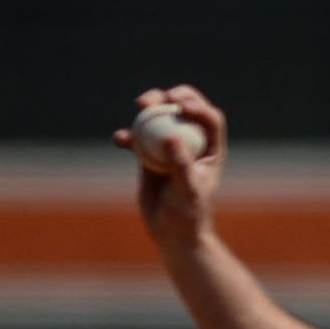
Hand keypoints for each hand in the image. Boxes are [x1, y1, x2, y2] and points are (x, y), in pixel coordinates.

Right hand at [118, 88, 223, 246]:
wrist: (170, 233)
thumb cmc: (187, 215)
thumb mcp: (187, 191)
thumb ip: (180, 164)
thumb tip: (171, 137)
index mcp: (211, 148)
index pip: (209, 118)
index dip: (197, 105)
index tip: (180, 104)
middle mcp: (192, 143)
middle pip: (185, 110)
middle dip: (173, 96)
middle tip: (161, 96)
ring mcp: (170, 147)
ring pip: (160, 119)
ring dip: (149, 107)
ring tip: (140, 104)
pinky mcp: (149, 156)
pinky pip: (138, 139)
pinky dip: (128, 136)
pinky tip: (119, 139)